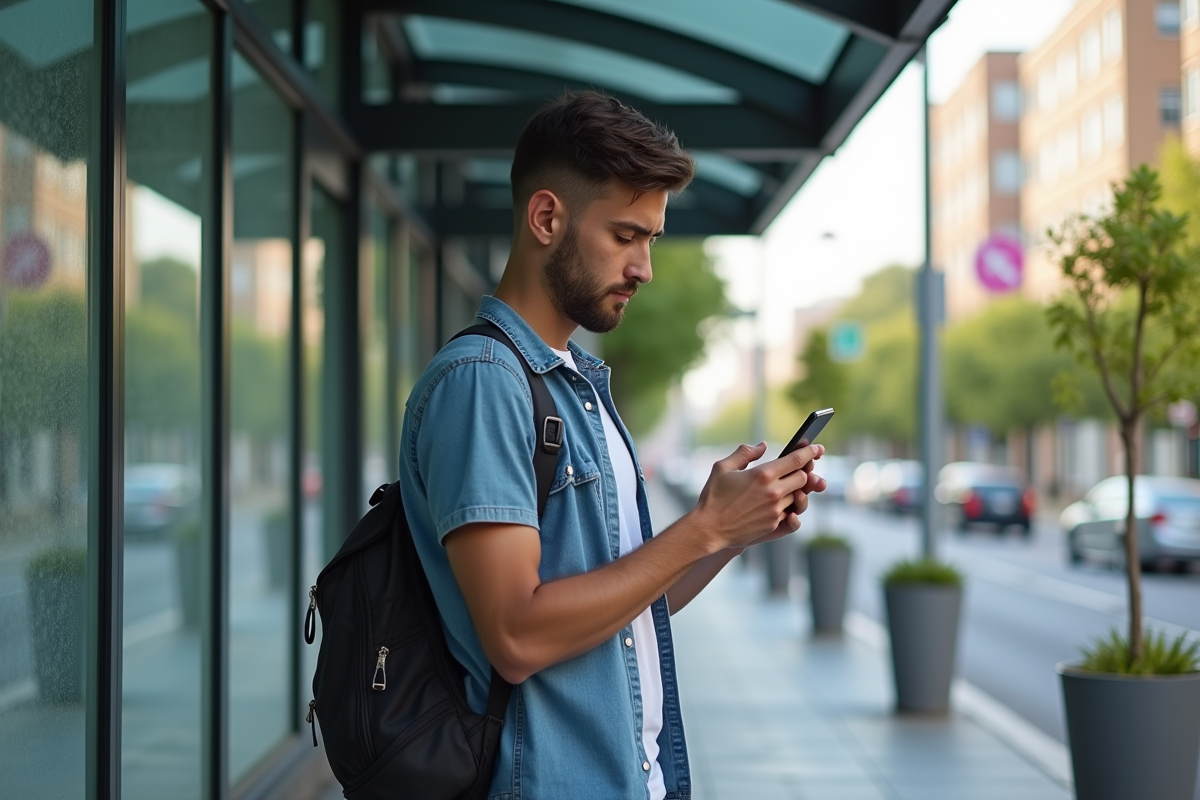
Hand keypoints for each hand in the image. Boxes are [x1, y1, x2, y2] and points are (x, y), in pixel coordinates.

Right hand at [691, 441, 824, 552]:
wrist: (708, 529)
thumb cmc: (713, 496)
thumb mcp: (723, 468)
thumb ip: (745, 453)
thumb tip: (762, 446)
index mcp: (763, 474)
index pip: (797, 460)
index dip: (810, 452)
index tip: (818, 448)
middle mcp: (774, 493)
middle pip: (803, 478)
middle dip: (802, 472)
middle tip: (798, 468)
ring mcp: (776, 511)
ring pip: (798, 496)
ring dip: (794, 490)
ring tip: (782, 487)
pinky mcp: (774, 525)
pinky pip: (790, 513)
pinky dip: (787, 507)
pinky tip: (779, 504)